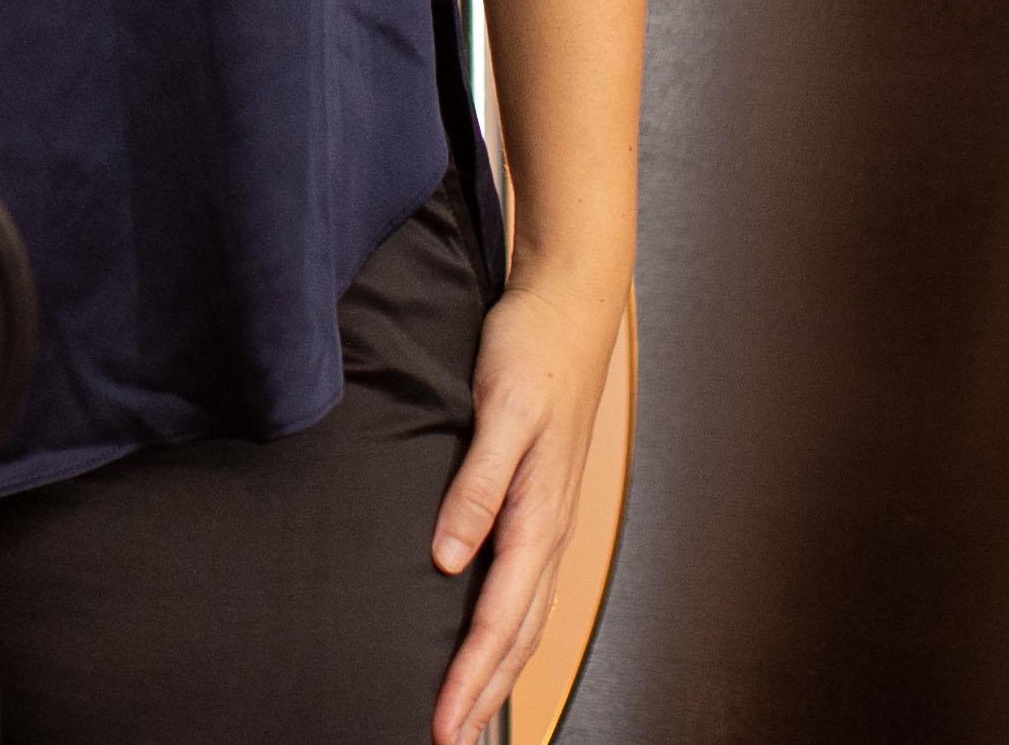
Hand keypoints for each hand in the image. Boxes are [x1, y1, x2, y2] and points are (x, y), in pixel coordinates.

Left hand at [429, 272, 622, 743]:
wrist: (569, 307)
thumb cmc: (531, 352)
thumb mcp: (501, 411)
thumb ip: (477, 484)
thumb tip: (451, 557)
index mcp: (537, 514)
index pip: (499, 617)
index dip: (469, 674)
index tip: (440, 722)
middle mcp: (547, 528)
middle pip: (515, 634)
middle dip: (483, 694)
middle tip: (447, 742)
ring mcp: (549, 520)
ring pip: (525, 618)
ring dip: (498, 672)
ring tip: (470, 717)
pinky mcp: (541, 504)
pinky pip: (524, 586)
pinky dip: (508, 630)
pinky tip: (491, 643)